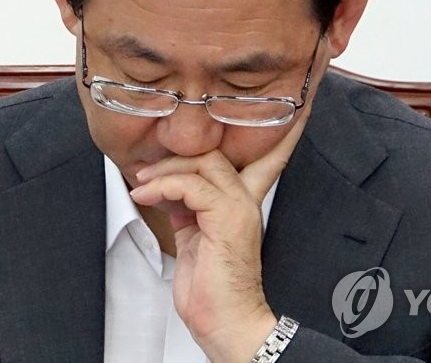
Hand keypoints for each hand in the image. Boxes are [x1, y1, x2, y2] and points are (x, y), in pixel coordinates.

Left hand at [129, 113, 308, 362]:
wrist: (226, 324)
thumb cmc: (212, 291)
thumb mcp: (194, 239)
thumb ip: (186, 208)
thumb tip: (164, 188)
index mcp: (242, 202)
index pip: (266, 156)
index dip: (277, 130)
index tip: (289, 107)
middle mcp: (245, 199)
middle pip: (216, 151)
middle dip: (176, 153)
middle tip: (145, 169)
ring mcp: (239, 207)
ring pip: (202, 162)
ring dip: (163, 171)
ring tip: (142, 184)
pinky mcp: (226, 219)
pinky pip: (190, 185)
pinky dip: (162, 187)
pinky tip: (147, 196)